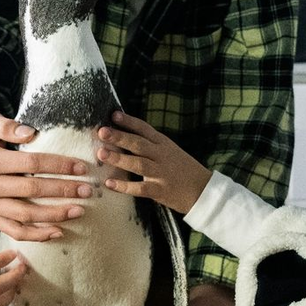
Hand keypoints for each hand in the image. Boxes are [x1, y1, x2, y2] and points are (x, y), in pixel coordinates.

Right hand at [0, 113, 92, 241]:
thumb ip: (6, 126)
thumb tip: (31, 133)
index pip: (32, 164)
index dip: (59, 165)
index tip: (82, 167)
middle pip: (32, 190)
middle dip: (63, 191)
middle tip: (88, 190)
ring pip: (26, 215)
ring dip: (55, 215)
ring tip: (79, 211)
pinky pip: (14, 231)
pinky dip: (37, 235)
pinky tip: (58, 232)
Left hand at [96, 112, 211, 214]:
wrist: (203, 190)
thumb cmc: (183, 170)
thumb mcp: (170, 151)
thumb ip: (151, 145)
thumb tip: (124, 137)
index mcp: (163, 143)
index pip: (144, 129)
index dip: (129, 121)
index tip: (114, 114)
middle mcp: (162, 155)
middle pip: (139, 144)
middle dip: (120, 136)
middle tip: (102, 131)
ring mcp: (162, 173)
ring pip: (138, 163)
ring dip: (119, 158)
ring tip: (101, 153)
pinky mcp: (161, 190)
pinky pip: (140, 187)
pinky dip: (125, 186)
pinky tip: (110, 183)